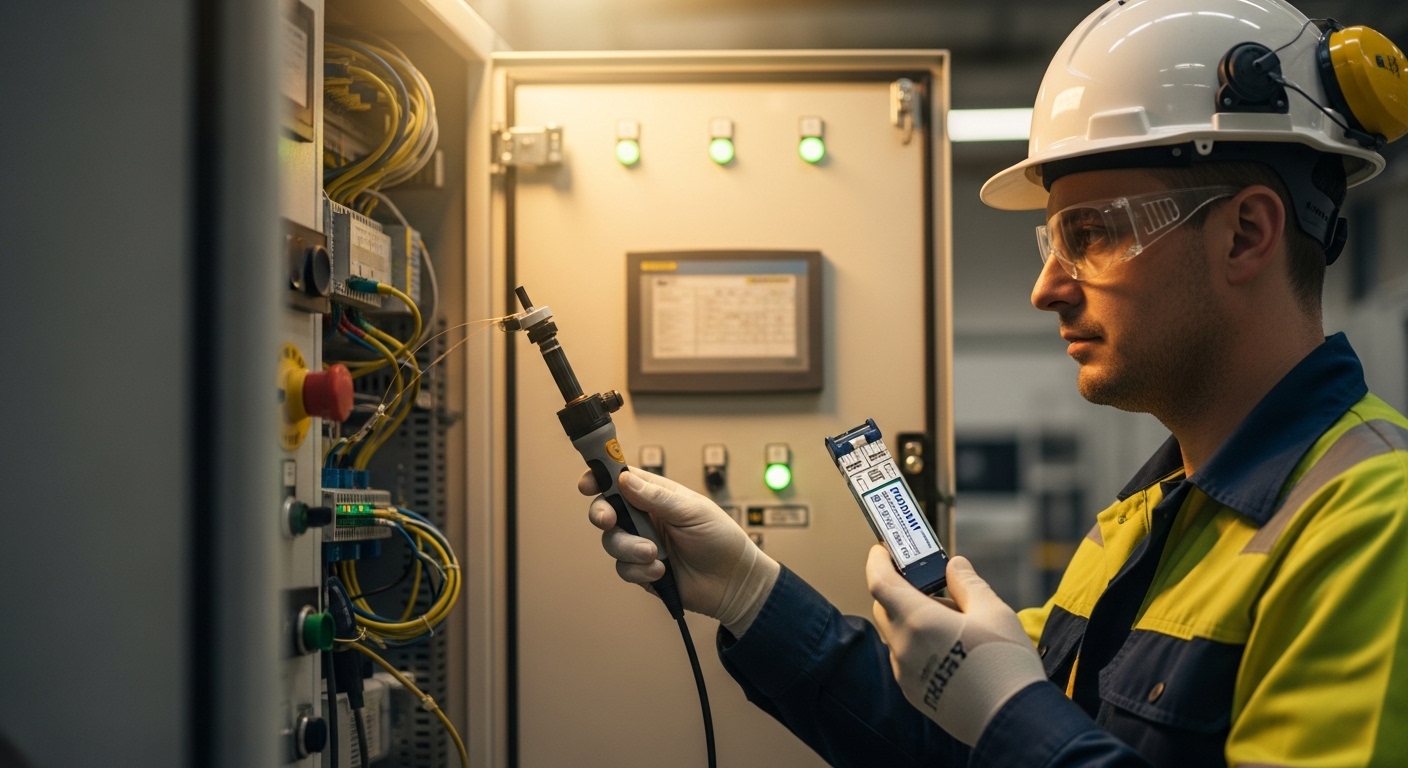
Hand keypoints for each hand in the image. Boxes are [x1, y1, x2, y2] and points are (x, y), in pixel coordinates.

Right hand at [581, 468, 778, 634]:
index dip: (600, 477)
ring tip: (655, 554)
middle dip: (602, 514)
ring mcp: (641, 544)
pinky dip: (640, 570)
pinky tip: (662, 571)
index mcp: (656, 495)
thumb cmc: (720, 538)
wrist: (733, 582)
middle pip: (606, 510)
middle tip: (609, 520)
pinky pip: (624, 569)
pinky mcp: (641, 571)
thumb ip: (657, 497)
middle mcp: (644, 518)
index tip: (587, 484)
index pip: (620, 479)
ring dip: (630, 548)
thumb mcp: (693, 511)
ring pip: (612, 542)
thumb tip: (625, 480)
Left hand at [867, 547, 1045, 745]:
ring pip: (896, 635)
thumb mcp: (993, 611)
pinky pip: (906, 660)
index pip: (880, 582)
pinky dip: (918, 645)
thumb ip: (967, 583)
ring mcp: (906, 674)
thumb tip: (953, 565)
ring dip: (911, 619)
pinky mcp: (914, 694)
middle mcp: (903, 647)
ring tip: (952, 620)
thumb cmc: (1004, 663)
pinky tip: (951, 648)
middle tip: (931, 584)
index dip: (877, 561)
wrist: (1014, 720)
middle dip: (899, 590)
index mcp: (917, 620)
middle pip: (885, 608)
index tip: (882, 550)